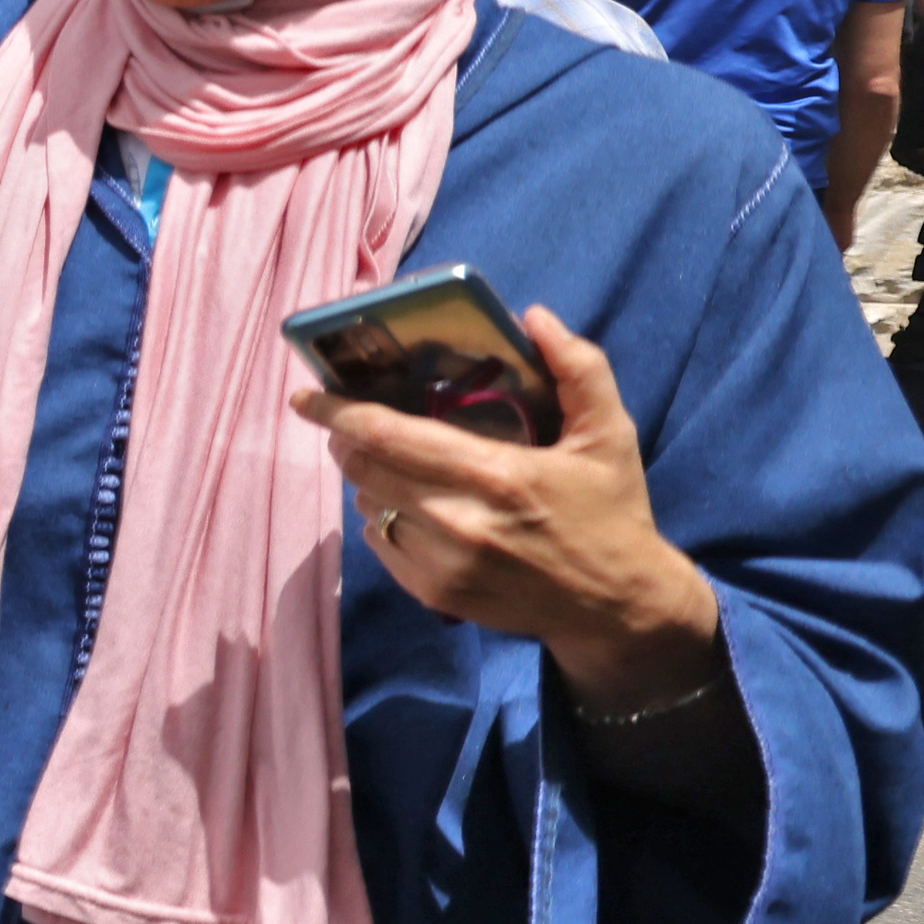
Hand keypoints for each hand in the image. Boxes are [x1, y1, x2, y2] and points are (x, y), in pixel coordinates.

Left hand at [292, 307, 724, 703]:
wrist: (617, 606)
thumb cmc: (611, 512)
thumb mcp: (610, 435)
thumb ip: (579, 369)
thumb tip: (534, 317)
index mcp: (494, 476)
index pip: (387, 436)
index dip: (337, 412)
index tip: (306, 396)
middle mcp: (456, 522)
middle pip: (363, 469)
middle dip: (347, 439)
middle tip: (353, 421)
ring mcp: (440, 564)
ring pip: (366, 505)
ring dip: (367, 478)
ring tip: (397, 463)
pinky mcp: (433, 594)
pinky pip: (379, 543)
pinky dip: (383, 517)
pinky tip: (414, 507)